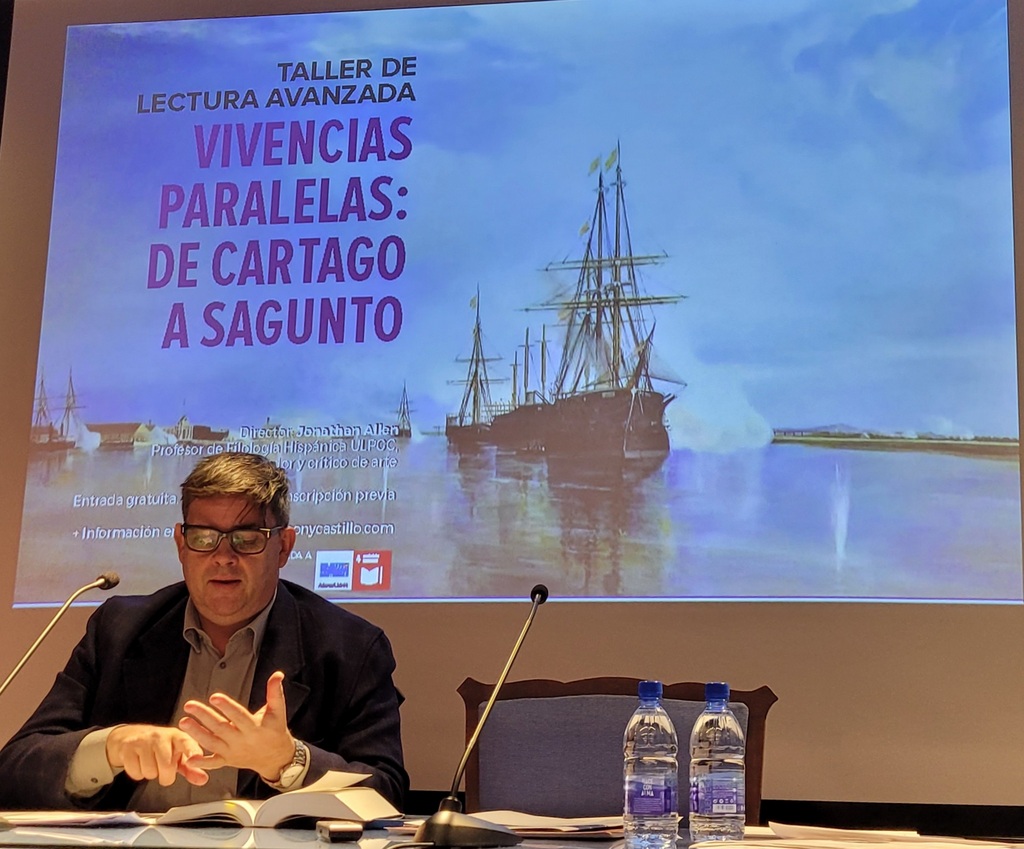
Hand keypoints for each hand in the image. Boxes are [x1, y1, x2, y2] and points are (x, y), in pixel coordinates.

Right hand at [106, 724, 209, 785]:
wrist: (130, 736)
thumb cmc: (160, 748)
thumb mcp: (177, 754)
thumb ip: (191, 769)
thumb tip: (203, 780)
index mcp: (177, 737)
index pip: (187, 743)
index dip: (192, 751)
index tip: (197, 758)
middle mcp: (161, 736)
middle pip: (166, 766)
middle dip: (166, 776)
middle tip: (164, 770)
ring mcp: (143, 741)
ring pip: (149, 771)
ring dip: (151, 774)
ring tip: (151, 763)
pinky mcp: (128, 747)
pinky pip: (135, 772)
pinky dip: (137, 774)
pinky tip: (139, 763)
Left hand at [178, 670, 294, 782]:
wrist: (275, 757)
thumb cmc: (275, 730)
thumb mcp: (278, 711)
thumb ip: (275, 692)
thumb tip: (278, 674)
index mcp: (254, 728)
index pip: (238, 716)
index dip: (227, 706)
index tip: (214, 697)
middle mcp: (242, 740)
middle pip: (220, 728)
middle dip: (204, 716)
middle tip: (189, 705)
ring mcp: (233, 752)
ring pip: (213, 743)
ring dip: (197, 733)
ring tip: (183, 722)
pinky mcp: (227, 760)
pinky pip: (213, 763)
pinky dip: (201, 763)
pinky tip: (188, 759)